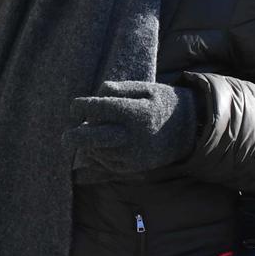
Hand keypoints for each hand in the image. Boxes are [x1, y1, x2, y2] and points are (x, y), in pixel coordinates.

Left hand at [66, 80, 197, 175]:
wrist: (189, 130)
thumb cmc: (162, 103)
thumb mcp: (145, 88)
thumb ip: (118, 89)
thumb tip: (94, 96)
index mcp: (135, 112)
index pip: (98, 108)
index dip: (80, 107)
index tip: (76, 107)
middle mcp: (133, 136)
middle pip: (93, 138)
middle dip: (73, 137)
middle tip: (65, 137)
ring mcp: (133, 155)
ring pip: (98, 152)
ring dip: (89, 145)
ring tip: (91, 135)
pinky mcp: (134, 167)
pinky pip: (107, 164)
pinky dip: (98, 156)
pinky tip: (98, 149)